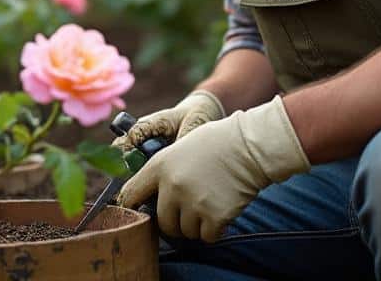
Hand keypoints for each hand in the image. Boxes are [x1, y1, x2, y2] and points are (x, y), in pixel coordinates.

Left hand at [117, 95, 309, 242]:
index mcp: (160, 166)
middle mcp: (173, 186)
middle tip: (189, 210)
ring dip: (196, 224)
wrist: (249, 146)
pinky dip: (214, 229)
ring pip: (186, 232)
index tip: (139, 212)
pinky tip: (221, 211)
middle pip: (163, 222)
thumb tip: (150, 195)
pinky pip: (207, 236)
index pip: (131, 195)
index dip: (133, 206)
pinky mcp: (215, 217)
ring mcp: (193, 203)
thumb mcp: (180, 147)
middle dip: (175, 221)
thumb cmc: (217, 143)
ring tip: (209, 203)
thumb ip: (163, 170)